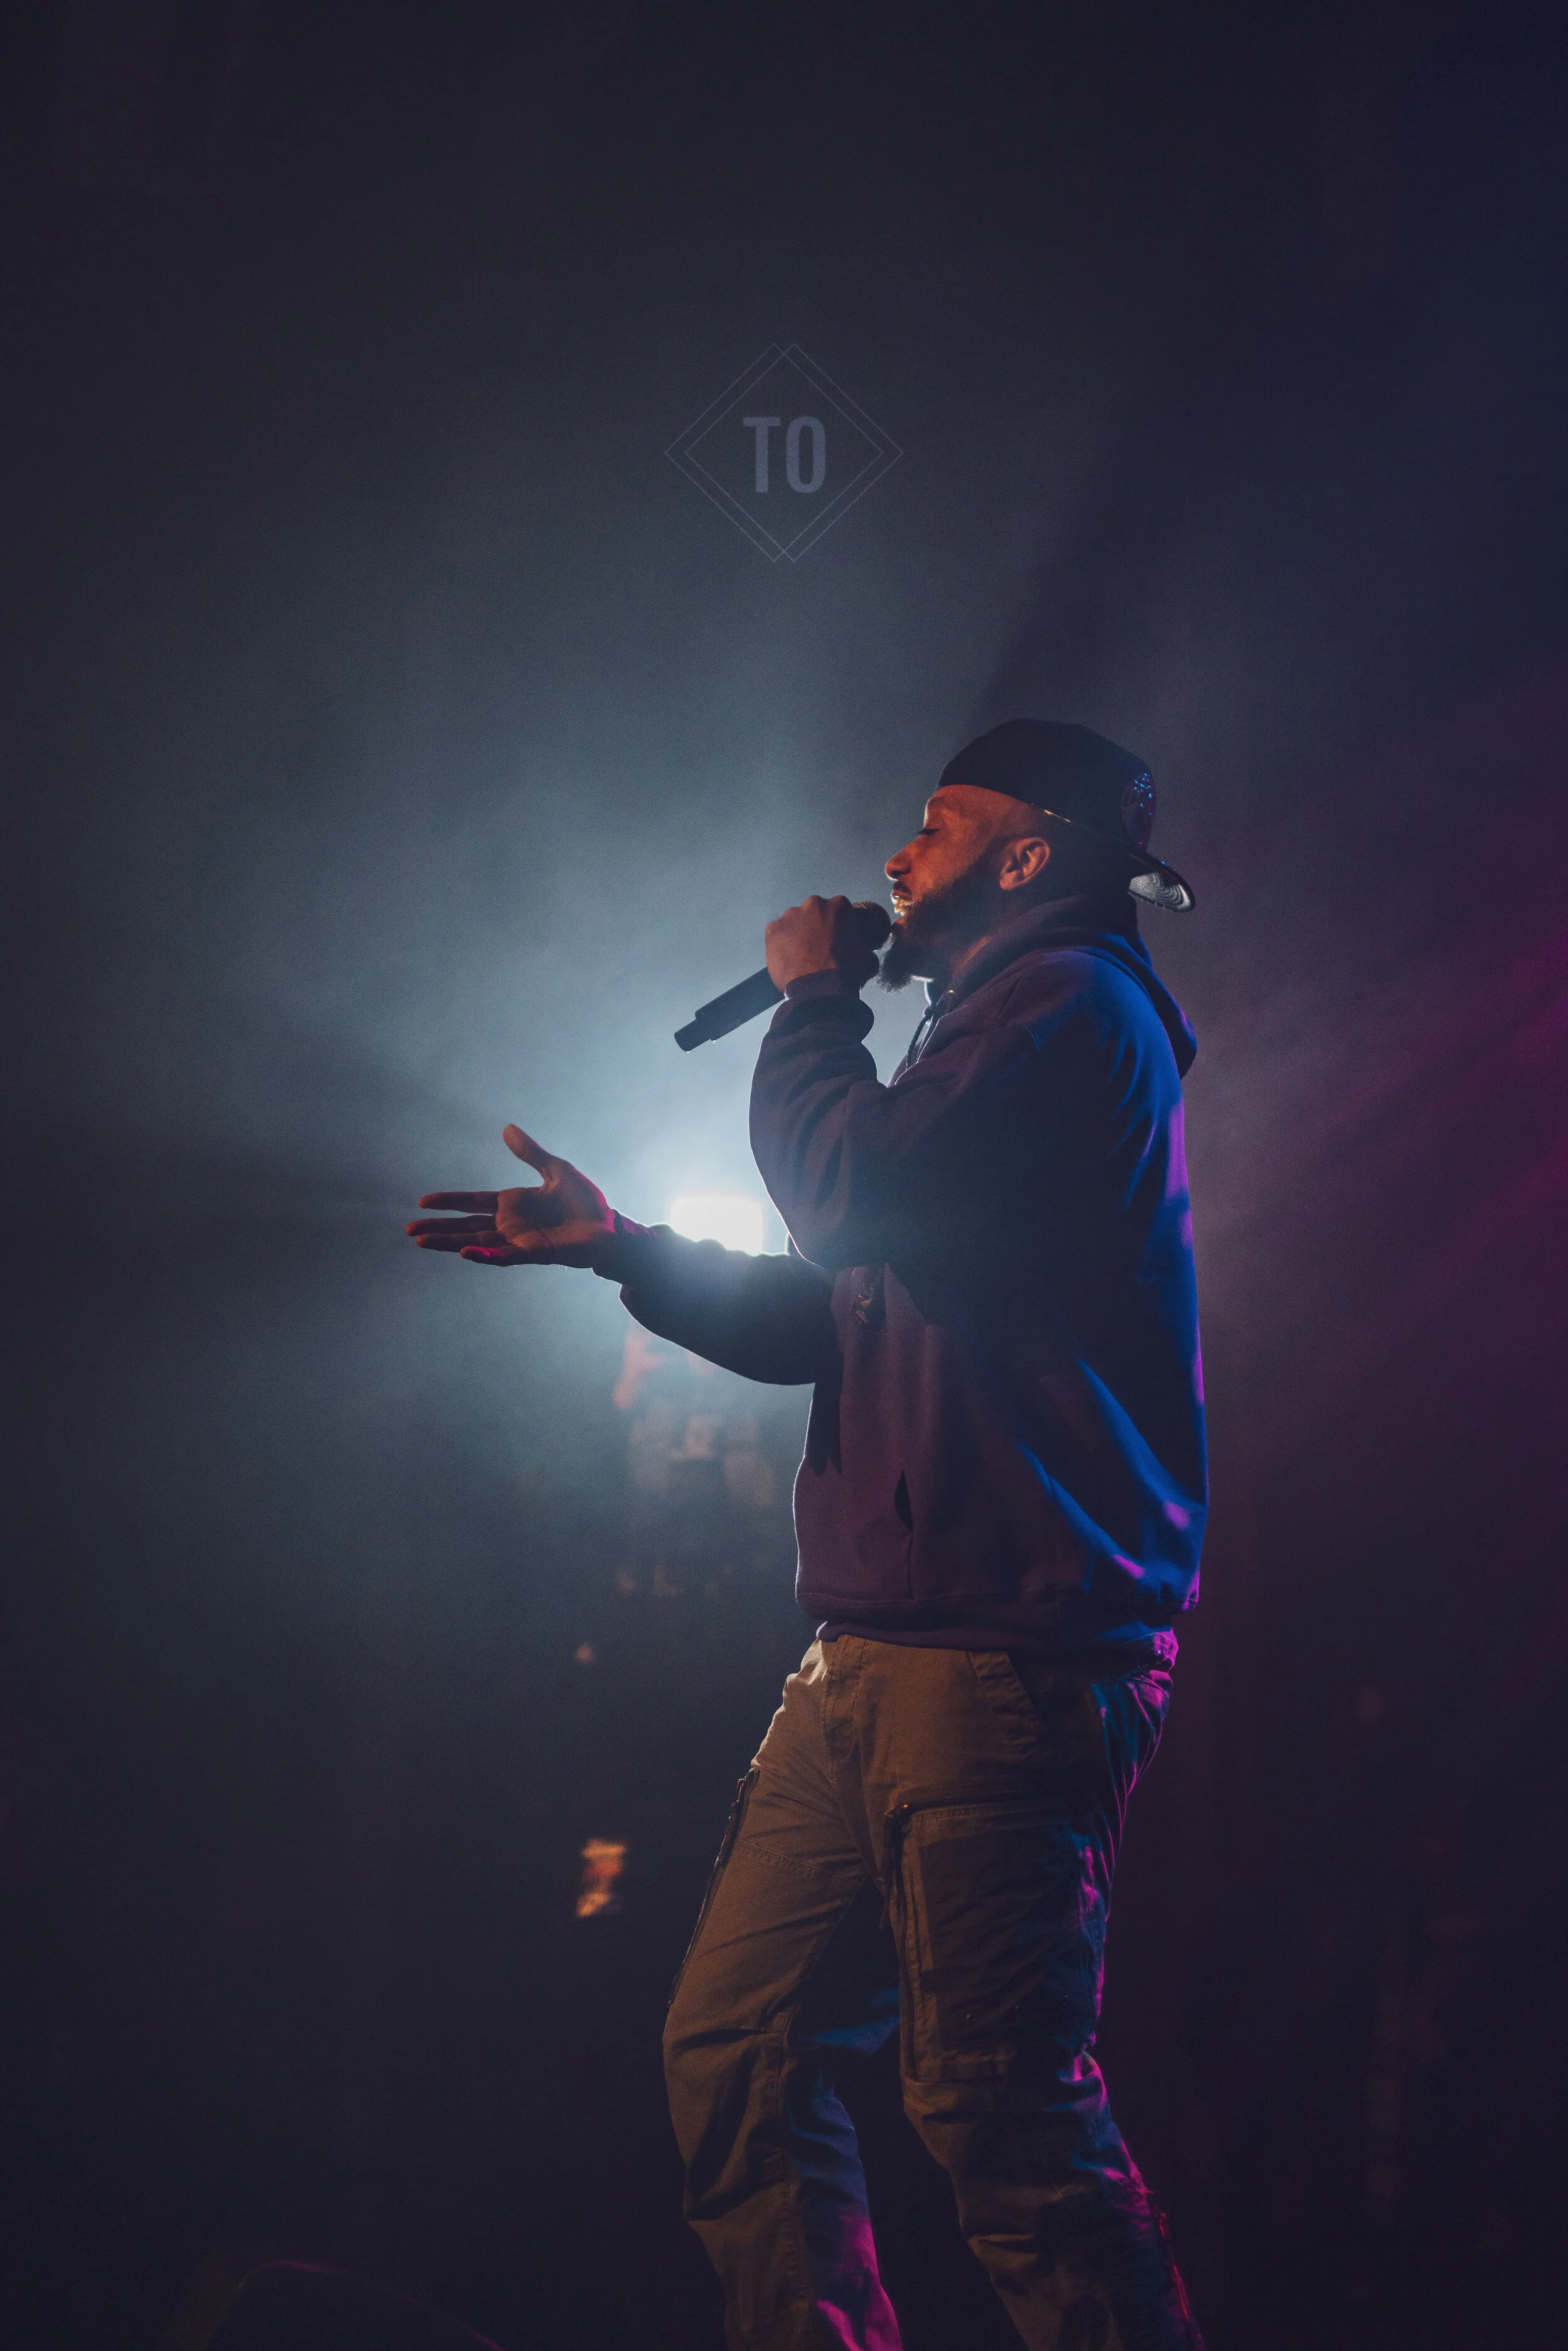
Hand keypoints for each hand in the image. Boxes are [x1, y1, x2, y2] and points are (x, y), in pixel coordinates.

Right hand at [406, 1125, 615, 1267]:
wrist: (609, 1227)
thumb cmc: (586, 1202)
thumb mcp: (556, 1170)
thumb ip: (530, 1153)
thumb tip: (507, 1128)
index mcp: (513, 1204)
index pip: (472, 1202)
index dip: (449, 1202)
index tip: (424, 1201)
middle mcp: (510, 1224)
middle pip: (466, 1226)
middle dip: (439, 1228)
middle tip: (411, 1229)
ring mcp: (518, 1240)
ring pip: (476, 1242)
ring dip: (450, 1242)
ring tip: (423, 1241)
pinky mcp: (532, 1253)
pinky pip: (502, 1255)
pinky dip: (483, 1254)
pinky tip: (464, 1252)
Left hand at [764, 895, 883, 992]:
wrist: (818, 989)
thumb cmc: (846, 972)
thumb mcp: (867, 961)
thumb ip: (866, 952)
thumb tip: (868, 956)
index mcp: (838, 906)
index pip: (838, 910)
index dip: (837, 925)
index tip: (836, 939)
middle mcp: (813, 904)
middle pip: (814, 912)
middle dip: (815, 926)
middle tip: (818, 948)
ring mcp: (790, 916)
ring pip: (794, 922)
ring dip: (797, 934)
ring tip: (800, 956)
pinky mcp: (772, 929)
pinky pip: (776, 934)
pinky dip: (780, 943)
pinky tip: (787, 958)